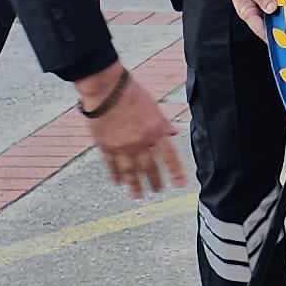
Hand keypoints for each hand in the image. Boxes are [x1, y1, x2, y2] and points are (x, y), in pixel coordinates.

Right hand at [73, 64, 181, 193]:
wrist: (106, 90)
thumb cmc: (130, 93)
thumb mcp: (153, 106)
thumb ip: (162, 123)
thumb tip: (172, 134)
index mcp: (154, 131)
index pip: (169, 156)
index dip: (176, 172)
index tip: (180, 184)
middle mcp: (139, 143)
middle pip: (149, 168)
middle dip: (154, 181)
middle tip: (157, 190)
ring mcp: (122, 147)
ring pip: (130, 171)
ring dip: (135, 185)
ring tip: (138, 195)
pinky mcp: (106, 146)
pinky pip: (111, 165)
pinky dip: (115, 174)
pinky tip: (117, 182)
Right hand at [224, 0, 280, 42]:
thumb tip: (272, 9)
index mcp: (248, 13)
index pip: (261, 30)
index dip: (273, 36)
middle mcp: (258, 13)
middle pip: (272, 25)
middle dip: (284, 28)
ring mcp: (266, 7)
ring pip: (278, 16)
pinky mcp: (272, 1)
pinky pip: (281, 6)